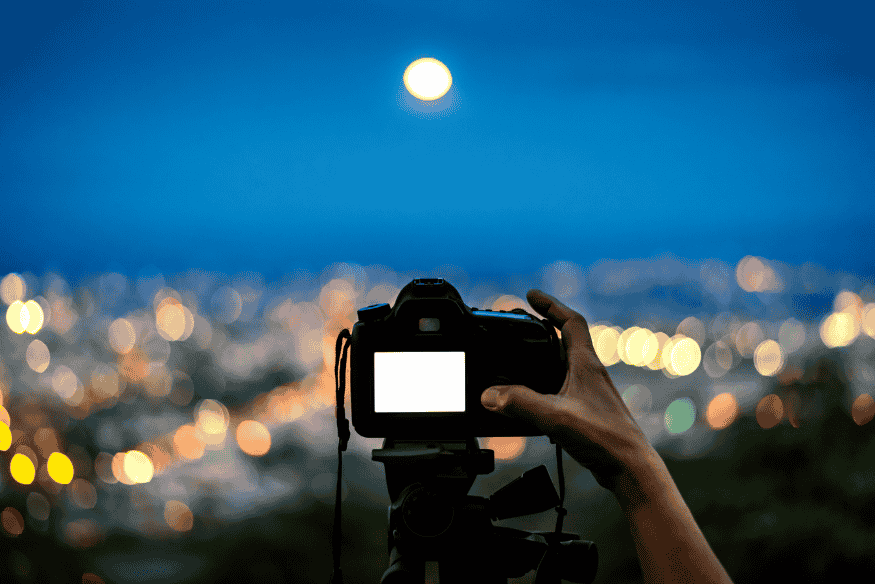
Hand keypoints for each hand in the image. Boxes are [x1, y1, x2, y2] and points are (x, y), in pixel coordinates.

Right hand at [481, 289, 654, 491]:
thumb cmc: (605, 439)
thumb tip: (490, 394)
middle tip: (523, 320)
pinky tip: (535, 397)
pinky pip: (564, 386)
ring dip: (546, 354)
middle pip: (567, 338)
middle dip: (544, 326)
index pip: (570, 321)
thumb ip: (520, 403)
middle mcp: (590, 373)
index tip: (531, 296)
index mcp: (586, 364)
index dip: (550, 305)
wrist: (630, 469)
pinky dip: (547, 382)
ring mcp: (591, 392)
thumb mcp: (555, 417)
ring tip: (523, 354)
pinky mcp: (589, 411)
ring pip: (566, 363)